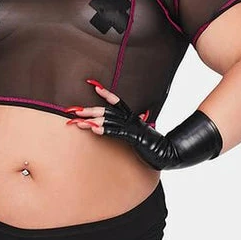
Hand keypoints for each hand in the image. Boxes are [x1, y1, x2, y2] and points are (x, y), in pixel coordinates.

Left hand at [65, 78, 222, 169]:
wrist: (167, 153)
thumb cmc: (152, 145)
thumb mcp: (139, 134)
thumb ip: (130, 128)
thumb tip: (129, 121)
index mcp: (132, 117)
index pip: (117, 102)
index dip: (106, 93)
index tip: (93, 85)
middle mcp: (131, 119)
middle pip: (107, 111)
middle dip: (89, 110)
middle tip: (73, 110)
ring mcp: (132, 127)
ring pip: (109, 120)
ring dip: (91, 120)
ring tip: (77, 120)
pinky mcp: (133, 137)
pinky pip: (116, 132)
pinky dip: (104, 130)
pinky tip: (94, 129)